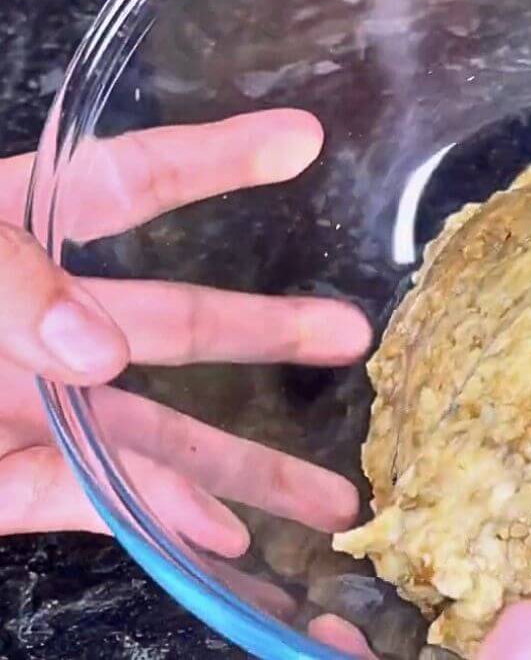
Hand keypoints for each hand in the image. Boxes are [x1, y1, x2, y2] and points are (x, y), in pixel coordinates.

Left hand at [0, 109, 370, 548]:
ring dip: (245, 464)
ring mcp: (33, 406)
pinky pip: (94, 500)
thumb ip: (6, 285)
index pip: (127, 185)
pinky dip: (160, 517)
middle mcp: (42, 324)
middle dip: (272, 330)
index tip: (303, 139)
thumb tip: (103, 347)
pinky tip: (225, 532)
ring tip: (334, 495)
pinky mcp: (10, 481)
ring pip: (157, 435)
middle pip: (179, 322)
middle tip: (354, 333)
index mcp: (12, 240)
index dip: (217, 159)